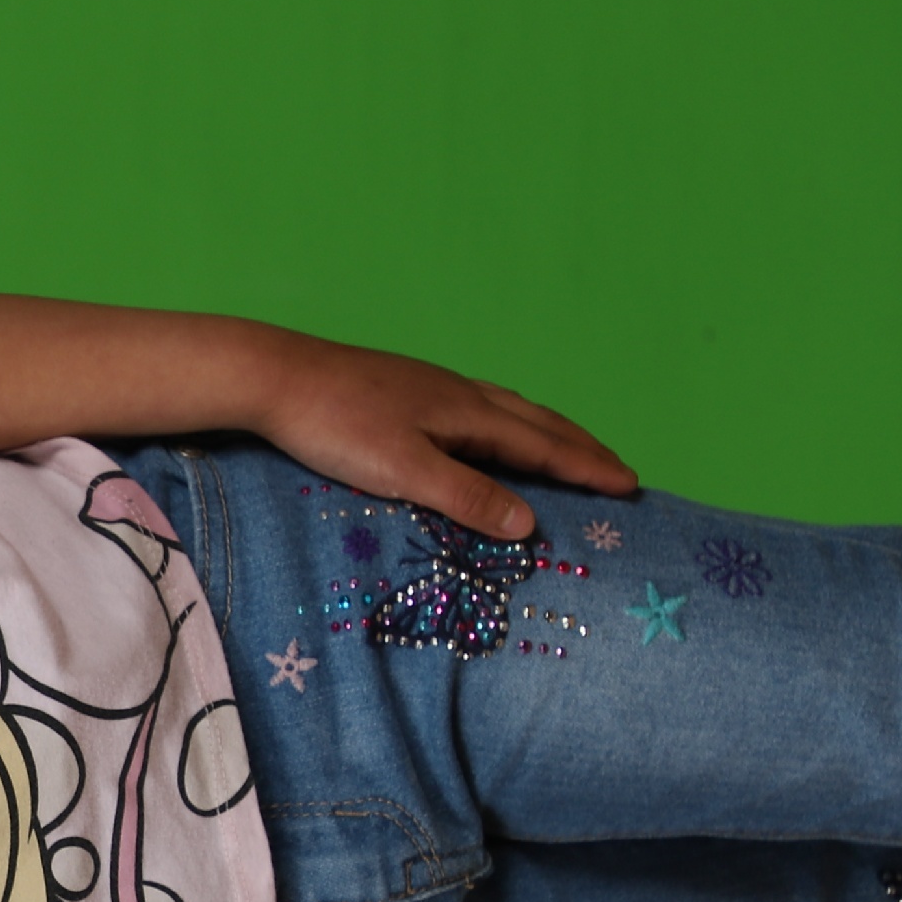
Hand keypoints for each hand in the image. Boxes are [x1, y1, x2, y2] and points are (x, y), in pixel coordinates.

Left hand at [249, 332, 636, 539]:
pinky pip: (478, 409)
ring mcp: (432, 388)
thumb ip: (466, 496)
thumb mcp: (404, 471)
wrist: (272, 377)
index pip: (544, 445)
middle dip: (580, 448)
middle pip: (537, 421)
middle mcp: (460, 394)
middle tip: (618, 470)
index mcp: (468, 413)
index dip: (587, 467)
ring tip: (569, 451)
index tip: (628, 484)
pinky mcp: (404, 391)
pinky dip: (506, 426)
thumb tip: (529, 524)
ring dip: (546, 434)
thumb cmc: (335, 425)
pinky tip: (489, 434)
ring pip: (508, 411)